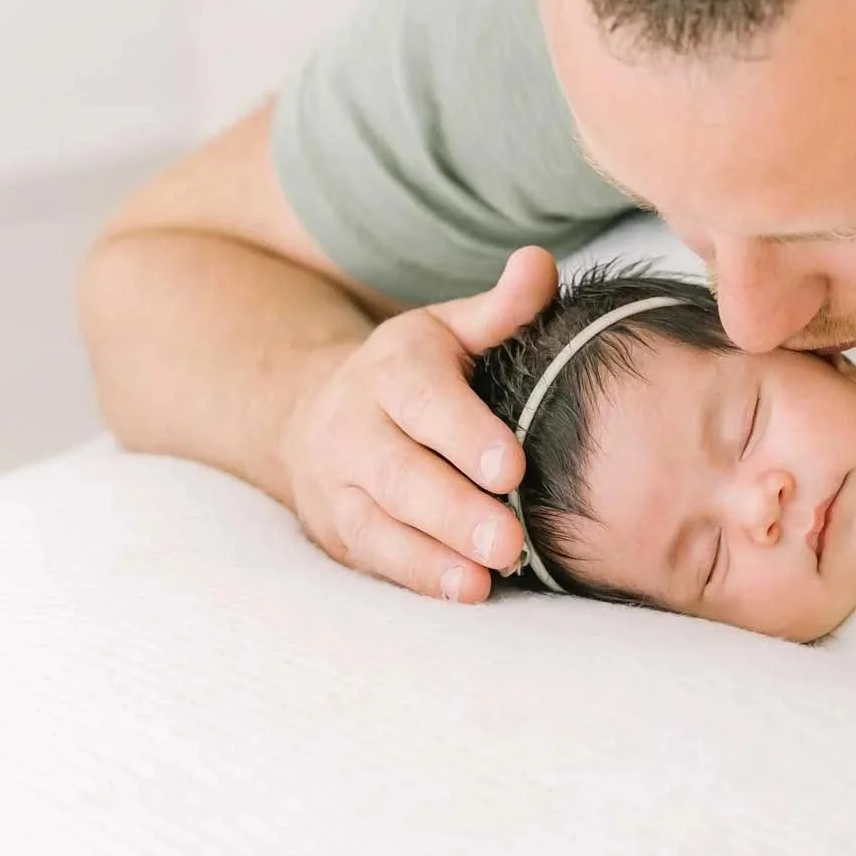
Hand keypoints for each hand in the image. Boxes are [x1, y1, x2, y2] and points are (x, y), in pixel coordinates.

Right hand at [274, 248, 557, 602]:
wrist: (316, 411)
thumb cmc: (417, 371)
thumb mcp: (451, 328)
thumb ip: (502, 308)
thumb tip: (540, 263)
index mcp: (393, 368)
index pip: (424, 401)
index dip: (465, 434)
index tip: (510, 467)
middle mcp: (356, 426)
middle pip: (402, 474)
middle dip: (455, 511)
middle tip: (510, 540)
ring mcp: (340, 483)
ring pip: (382, 523)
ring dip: (435, 555)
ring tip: (488, 577)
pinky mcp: (338, 530)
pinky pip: (374, 557)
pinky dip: (418, 578)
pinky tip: (465, 591)